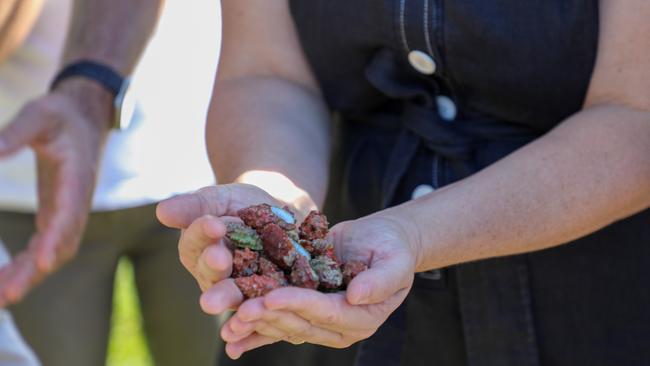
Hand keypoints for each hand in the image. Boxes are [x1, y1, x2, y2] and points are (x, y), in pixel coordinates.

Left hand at [0, 79, 111, 305]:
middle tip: (7, 294)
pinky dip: (29, 265)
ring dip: (30, 275)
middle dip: (36, 271)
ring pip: (55, 252)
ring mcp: (68, 210)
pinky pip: (46, 246)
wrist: (85, 117)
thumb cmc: (61, 115)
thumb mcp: (38, 116)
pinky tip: (7, 278)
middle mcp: (76, 201)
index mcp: (75, 177)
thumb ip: (14, 133)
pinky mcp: (58, 213)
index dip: (56, 239)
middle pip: (62, 244)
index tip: (44, 263)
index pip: (69, 213)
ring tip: (0, 297)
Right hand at [156, 183, 291, 292]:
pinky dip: (259, 305)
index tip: (214, 224)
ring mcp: (238, 289)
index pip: (196, 241)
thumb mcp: (219, 199)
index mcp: (196, 249)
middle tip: (219, 259)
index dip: (203, 233)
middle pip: (210, 272)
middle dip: (214, 266)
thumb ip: (194, 206)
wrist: (280, 216)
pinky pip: (260, 303)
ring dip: (228, 295)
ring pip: (232, 294)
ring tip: (223, 297)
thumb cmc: (240, 206)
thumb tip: (161, 211)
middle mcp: (213, 274)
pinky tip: (263, 303)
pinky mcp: (263, 297)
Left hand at [218, 213, 418, 358]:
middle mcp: (339, 327)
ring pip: (284, 327)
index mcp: (362, 317)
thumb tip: (357, 295)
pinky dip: (254, 333)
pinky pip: (278, 325)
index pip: (326, 312)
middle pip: (300, 323)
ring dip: (256, 326)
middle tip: (241, 308)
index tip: (272, 295)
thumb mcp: (394, 260)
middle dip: (269, 316)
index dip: (298, 304)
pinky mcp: (304, 313)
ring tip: (229, 324)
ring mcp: (320, 322)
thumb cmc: (392, 248)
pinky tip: (231, 339)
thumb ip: (380, 280)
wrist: (380, 242)